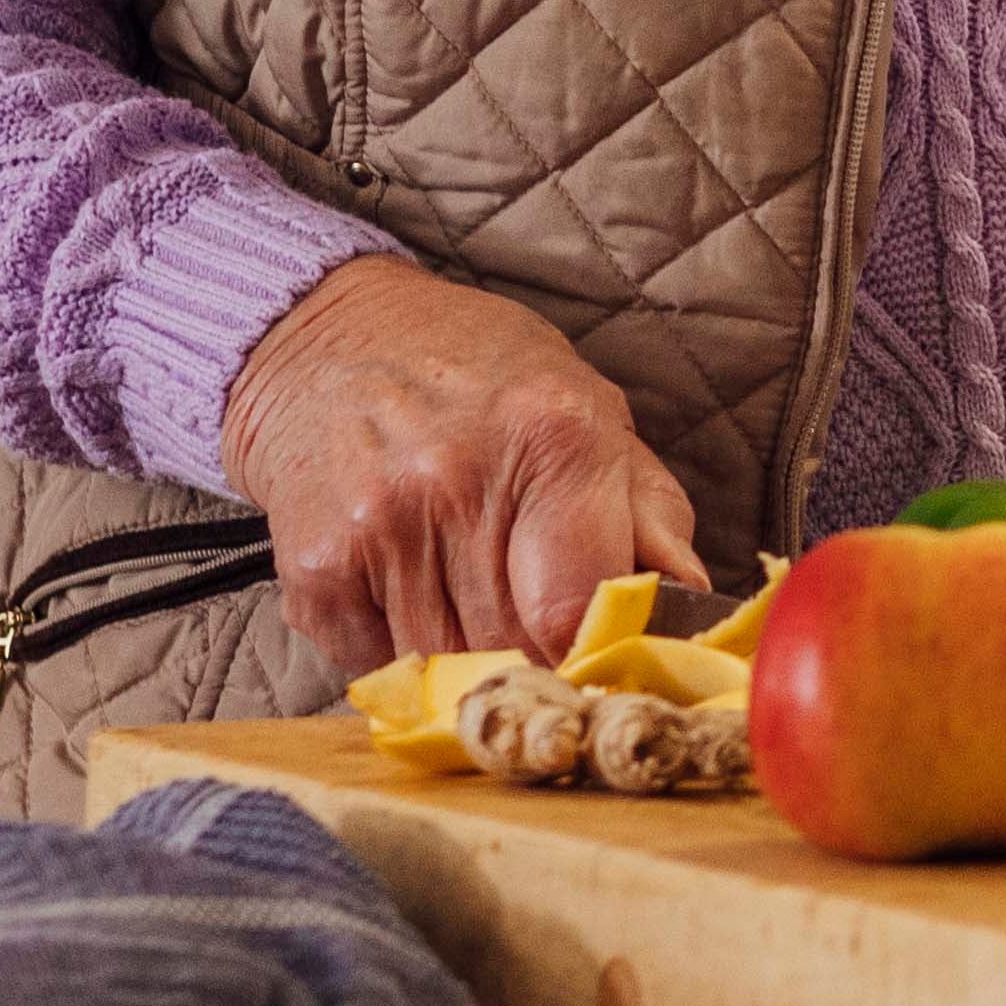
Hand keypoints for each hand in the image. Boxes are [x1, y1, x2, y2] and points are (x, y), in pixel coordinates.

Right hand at [223, 255, 703, 666]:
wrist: (323, 341)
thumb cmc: (476, 375)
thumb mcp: (586, 407)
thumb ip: (648, 507)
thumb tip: (692, 599)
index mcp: (551, 435)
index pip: (581, 608)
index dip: (596, 647)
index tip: (601, 653)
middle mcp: (457, 481)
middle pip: (518, 646)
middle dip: (538, 653)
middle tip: (537, 625)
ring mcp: (377, 528)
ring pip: (449, 665)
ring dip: (469, 653)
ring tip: (467, 592)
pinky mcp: (313, 568)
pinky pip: (376, 662)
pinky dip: (398, 646)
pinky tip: (404, 586)